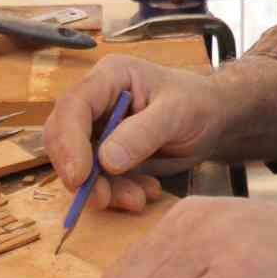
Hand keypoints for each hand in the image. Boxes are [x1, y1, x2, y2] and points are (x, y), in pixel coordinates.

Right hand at [43, 56, 223, 211]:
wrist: (213, 120)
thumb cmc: (197, 103)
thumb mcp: (177, 113)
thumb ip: (144, 133)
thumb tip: (105, 160)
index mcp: (109, 78)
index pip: (74, 106)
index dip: (69, 142)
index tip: (79, 177)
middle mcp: (96, 102)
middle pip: (63, 138)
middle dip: (80, 173)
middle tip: (103, 199)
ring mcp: (98, 130)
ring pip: (78, 165)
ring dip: (103, 189)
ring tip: (138, 199)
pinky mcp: (105, 155)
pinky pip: (98, 180)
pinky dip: (117, 193)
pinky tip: (145, 194)